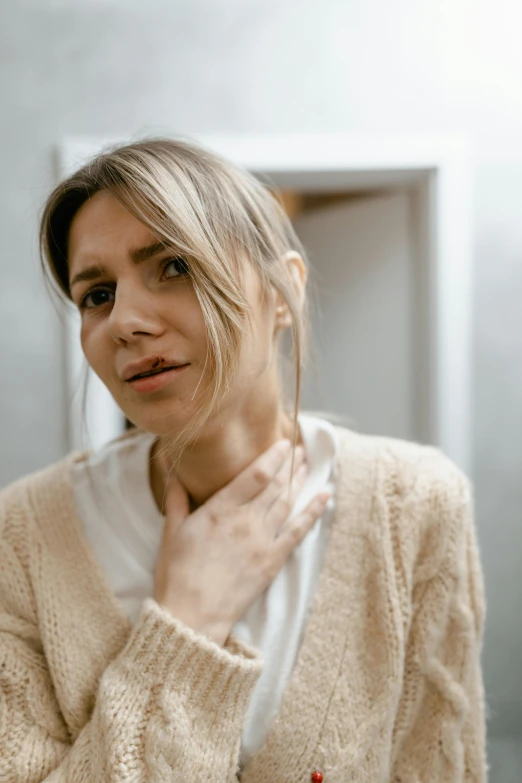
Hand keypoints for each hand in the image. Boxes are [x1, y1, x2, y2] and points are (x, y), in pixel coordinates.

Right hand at [153, 439, 329, 645]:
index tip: (283, 443)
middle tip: (299, 449)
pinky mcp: (272, 561)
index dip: (273, 456)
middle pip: (275, 485)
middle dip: (289, 464)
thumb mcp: (171, 530)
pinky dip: (313, 512)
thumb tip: (169, 465)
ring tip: (307, 464)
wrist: (192, 616)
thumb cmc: (177, 574)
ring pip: (287, 502)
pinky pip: (298, 531)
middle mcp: (245, 520)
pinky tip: (324, 496)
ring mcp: (262, 540)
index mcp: (220, 509)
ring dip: (299, 481)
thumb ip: (176, 496)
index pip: (255, 473)